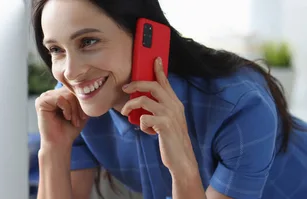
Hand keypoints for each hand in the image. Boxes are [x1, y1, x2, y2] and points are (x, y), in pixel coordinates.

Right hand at [35, 86, 87, 147]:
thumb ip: (81, 98)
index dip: (81, 100)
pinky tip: (66, 117)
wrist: (60, 143)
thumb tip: (89, 86)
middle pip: (70, 90)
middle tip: (80, 119)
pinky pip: (60, 98)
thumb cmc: (70, 129)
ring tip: (73, 120)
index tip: (84, 116)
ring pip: (66, 94)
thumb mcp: (80, 110)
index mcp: (58, 94)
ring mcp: (44, 97)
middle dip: (78, 106)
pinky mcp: (41, 102)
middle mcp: (50, 94)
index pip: (73, 88)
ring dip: (74, 109)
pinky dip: (67, 108)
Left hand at [121, 57, 197, 172]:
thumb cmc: (171, 139)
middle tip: (125, 88)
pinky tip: (147, 131)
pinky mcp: (164, 125)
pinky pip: (143, 119)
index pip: (165, 82)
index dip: (159, 70)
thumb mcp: (168, 121)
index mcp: (175, 103)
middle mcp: (173, 106)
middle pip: (152, 86)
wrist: (181, 158)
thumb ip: (159, 109)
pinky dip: (140, 125)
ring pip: (144, 101)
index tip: (155, 59)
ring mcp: (169, 115)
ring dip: (130, 106)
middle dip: (136, 84)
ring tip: (125, 113)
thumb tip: (141, 102)